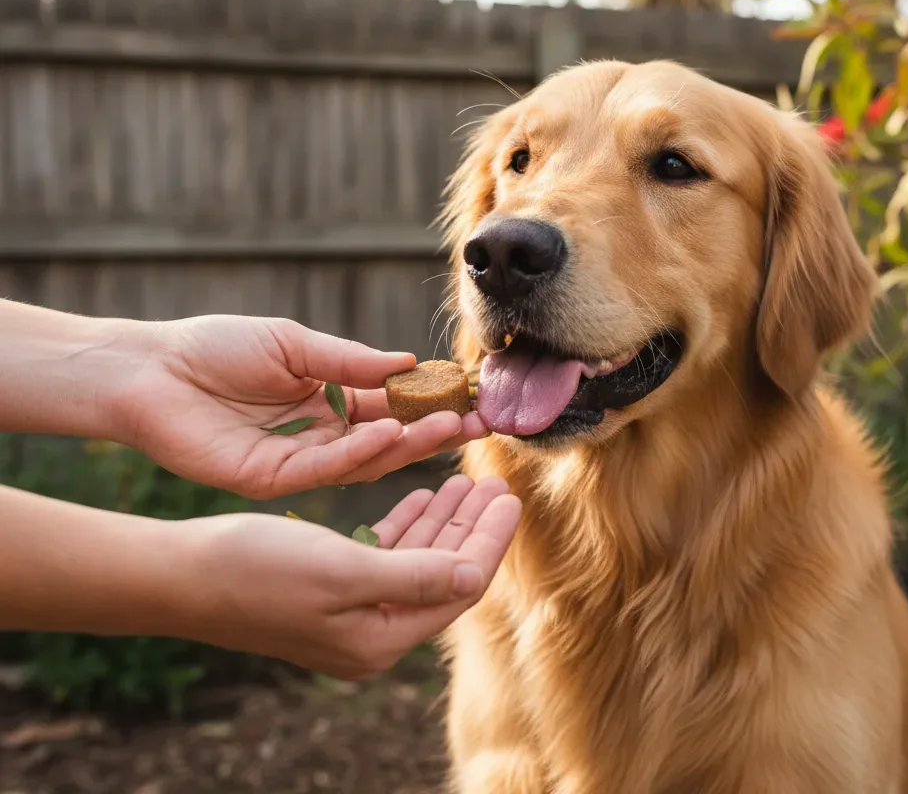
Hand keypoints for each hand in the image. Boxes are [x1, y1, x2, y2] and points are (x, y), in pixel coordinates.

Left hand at [112, 315, 485, 497]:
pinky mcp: (273, 479)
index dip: (429, 401)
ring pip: (365, 458)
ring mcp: (300, 459)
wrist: (153, 370)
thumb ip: (349, 360)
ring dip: (406, 443)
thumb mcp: (293, 344)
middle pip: (388, 437)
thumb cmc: (217, 348)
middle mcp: (322, 433)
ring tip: (446, 426)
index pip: (390, 403)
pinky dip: (358, 453)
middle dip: (433, 430)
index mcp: (328, 398)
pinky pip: (324, 468)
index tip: (471, 394)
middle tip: (478, 423)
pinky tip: (388, 433)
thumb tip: (406, 364)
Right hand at [185, 475, 519, 677]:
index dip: (489, 539)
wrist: (184, 576)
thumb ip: (413, 575)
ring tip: (466, 480)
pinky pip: (384, 555)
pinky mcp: (330, 588)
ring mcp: (350, 611)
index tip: (511, 495)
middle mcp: (371, 631)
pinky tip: (422, 495)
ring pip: (416, 559)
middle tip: (496, 480)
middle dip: (472, 526)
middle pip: (443, 572)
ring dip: (443, 520)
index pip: (458, 586)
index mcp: (380, 638)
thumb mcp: (342, 569)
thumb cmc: (258, 569)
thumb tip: (474, 576)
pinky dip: (406, 524)